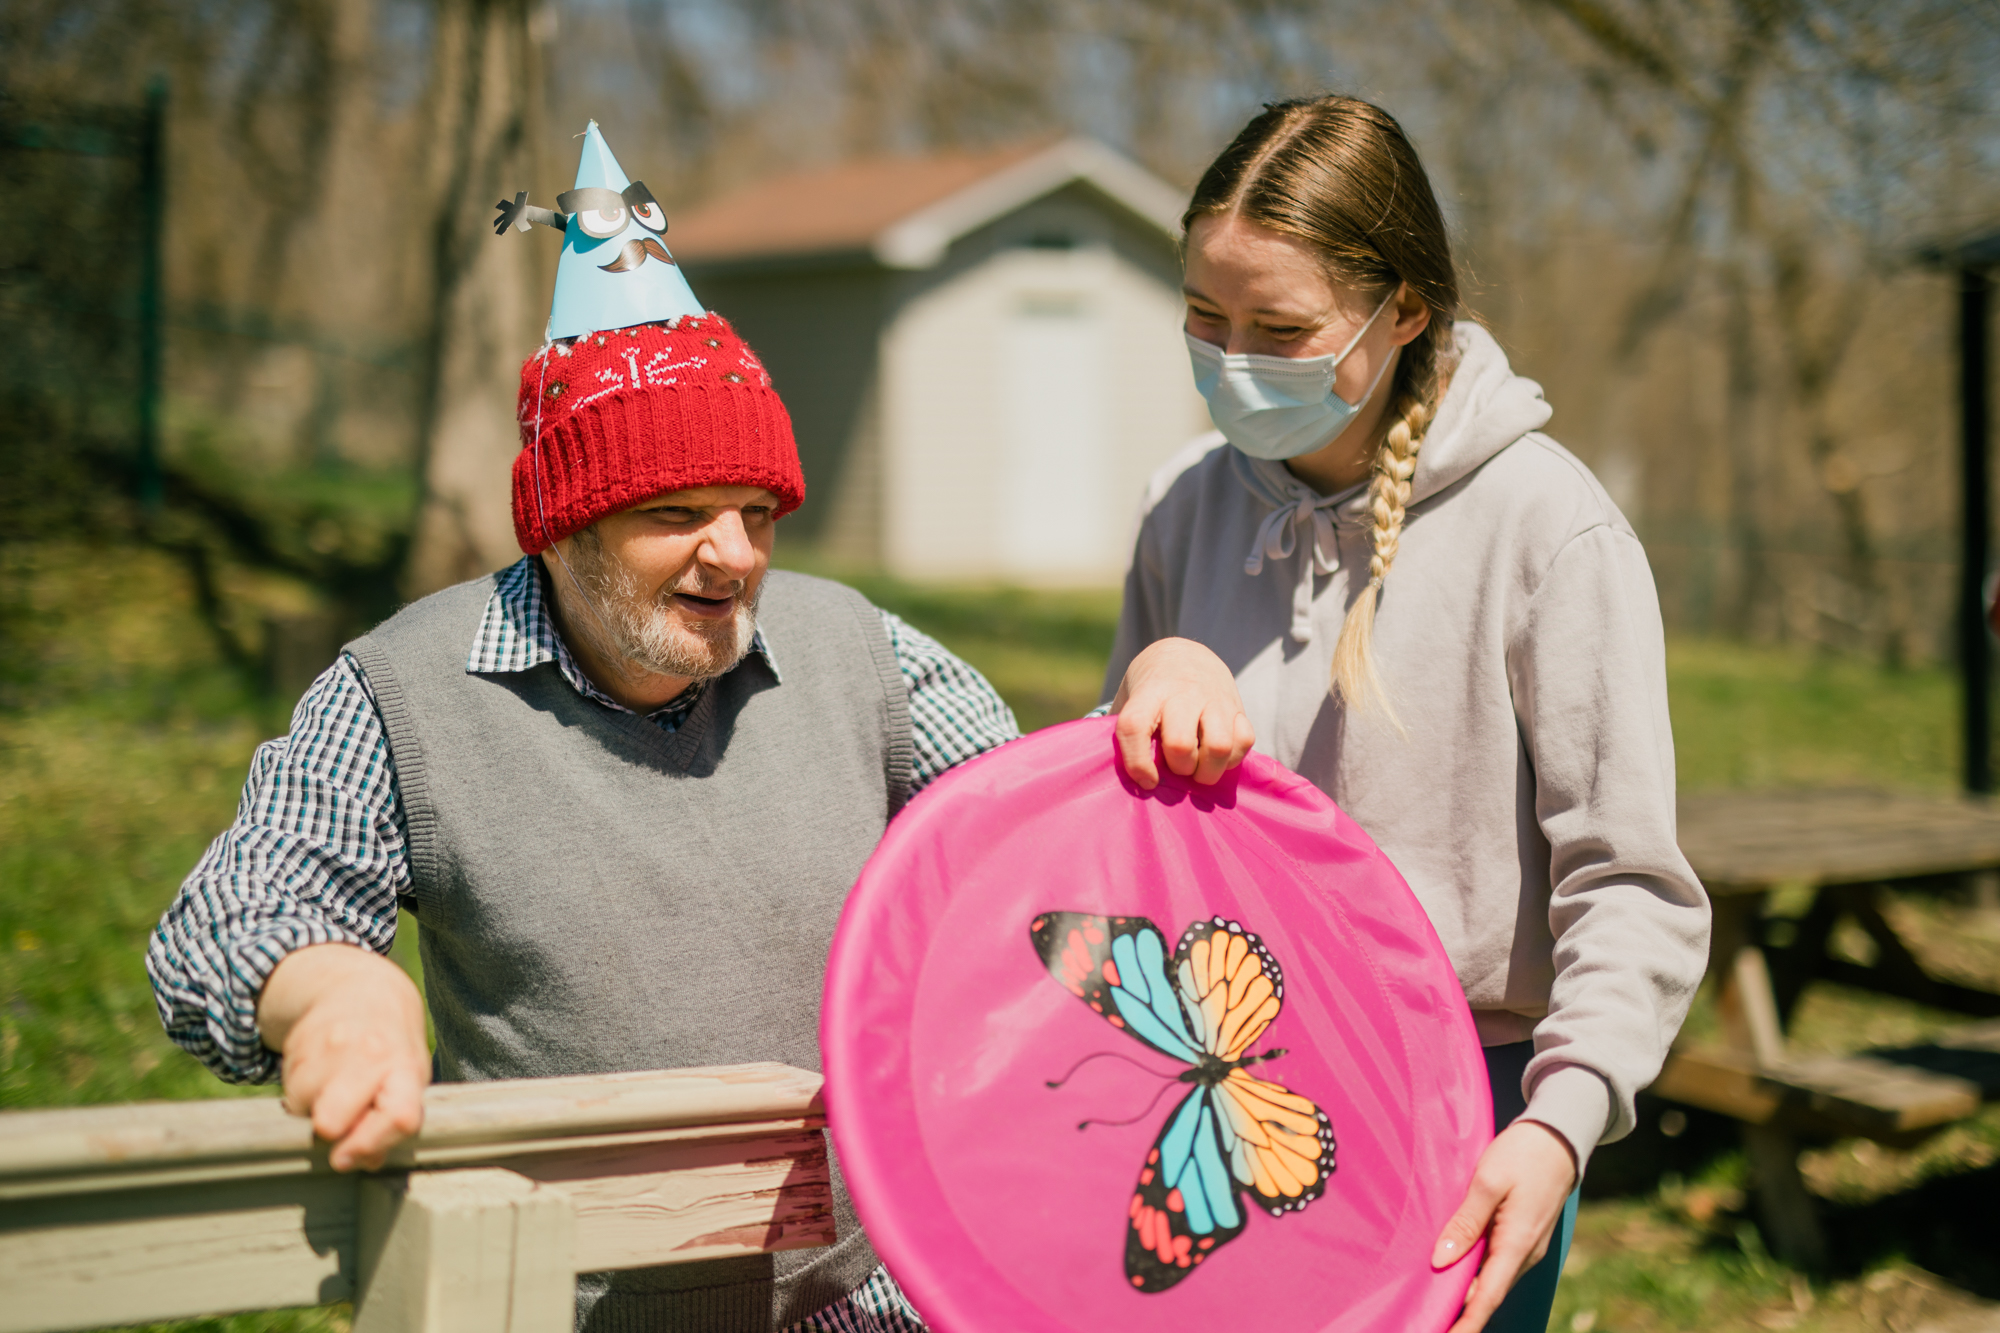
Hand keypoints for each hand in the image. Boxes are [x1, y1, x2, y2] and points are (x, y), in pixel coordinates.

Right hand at [258, 943, 430, 1170]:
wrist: (357, 990)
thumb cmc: (390, 1047)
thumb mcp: (407, 1077)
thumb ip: (393, 1119)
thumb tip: (365, 1162)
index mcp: (404, 1067)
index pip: (397, 1116)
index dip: (371, 1145)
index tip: (350, 1158)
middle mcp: (367, 1055)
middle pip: (330, 1122)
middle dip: (331, 1132)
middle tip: (344, 1118)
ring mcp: (328, 1049)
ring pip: (303, 1111)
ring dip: (315, 1110)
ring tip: (337, 1085)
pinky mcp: (296, 1046)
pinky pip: (289, 1096)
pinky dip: (302, 1095)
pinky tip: (321, 1073)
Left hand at [1109, 638, 1255, 789]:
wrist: (1184, 654)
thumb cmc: (1152, 690)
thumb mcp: (1131, 699)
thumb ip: (1129, 732)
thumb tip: (1130, 778)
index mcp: (1149, 692)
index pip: (1135, 726)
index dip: (1137, 761)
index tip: (1147, 781)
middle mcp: (1182, 693)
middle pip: (1179, 744)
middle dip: (1179, 768)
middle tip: (1178, 768)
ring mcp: (1214, 698)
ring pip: (1219, 746)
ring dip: (1209, 770)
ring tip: (1200, 770)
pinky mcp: (1238, 706)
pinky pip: (1244, 740)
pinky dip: (1232, 758)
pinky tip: (1219, 757)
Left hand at [1432, 1120, 1578, 1332]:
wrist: (1559, 1138)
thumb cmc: (1522, 1154)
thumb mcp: (1488, 1182)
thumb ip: (1465, 1223)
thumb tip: (1442, 1260)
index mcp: (1517, 1243)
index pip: (1489, 1296)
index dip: (1468, 1322)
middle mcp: (1526, 1253)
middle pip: (1489, 1293)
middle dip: (1462, 1313)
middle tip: (1429, 1320)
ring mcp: (1527, 1246)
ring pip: (1493, 1278)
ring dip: (1467, 1293)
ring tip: (1434, 1303)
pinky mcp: (1524, 1236)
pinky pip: (1497, 1263)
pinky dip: (1476, 1273)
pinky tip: (1454, 1271)